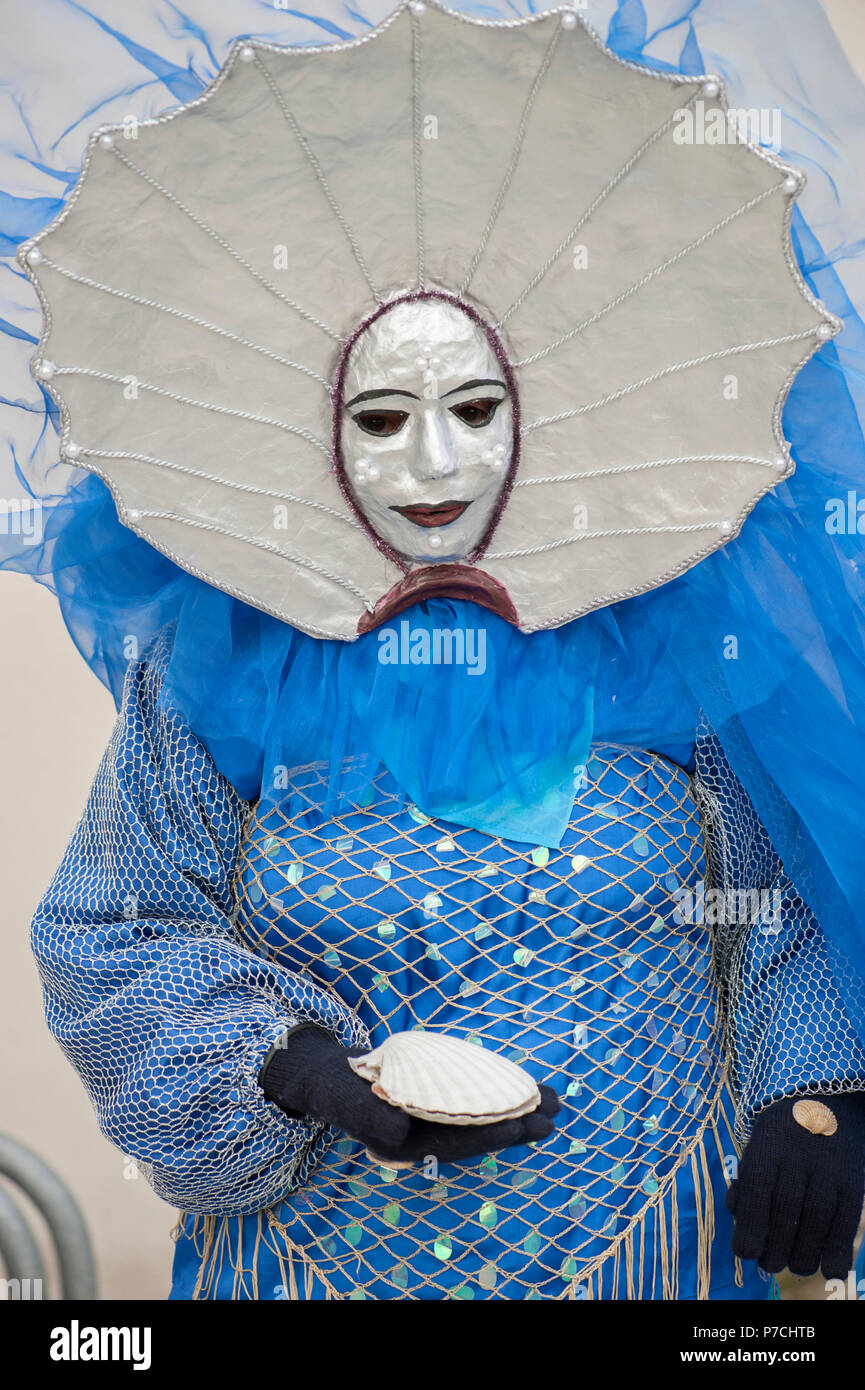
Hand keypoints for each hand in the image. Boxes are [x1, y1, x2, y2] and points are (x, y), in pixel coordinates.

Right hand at [260, 1024, 560, 1163]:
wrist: (331, 1078)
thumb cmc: (337, 1088)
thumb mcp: (343, 1100)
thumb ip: (368, 1117)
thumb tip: (397, 1131)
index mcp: (405, 1146)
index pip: (454, 1142)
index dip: (490, 1134)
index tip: (523, 1124)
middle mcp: (424, 1140)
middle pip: (476, 1135)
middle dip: (515, 1125)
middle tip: (553, 1116)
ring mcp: (432, 1123)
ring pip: (481, 1120)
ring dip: (516, 1112)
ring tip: (553, 1104)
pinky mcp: (439, 1105)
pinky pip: (474, 1104)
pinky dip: (499, 1097)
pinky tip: (525, 1090)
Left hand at [728, 1093, 864, 1278]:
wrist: (826, 1104)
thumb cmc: (781, 1138)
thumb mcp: (756, 1148)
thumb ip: (746, 1187)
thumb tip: (743, 1230)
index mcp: (767, 1146)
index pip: (756, 1190)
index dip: (750, 1228)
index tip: (745, 1252)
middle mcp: (799, 1156)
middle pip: (787, 1209)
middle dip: (775, 1248)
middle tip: (769, 1264)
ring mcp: (830, 1169)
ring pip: (817, 1219)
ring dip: (804, 1254)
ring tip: (794, 1265)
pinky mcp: (854, 1183)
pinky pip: (847, 1222)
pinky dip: (838, 1251)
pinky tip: (829, 1267)